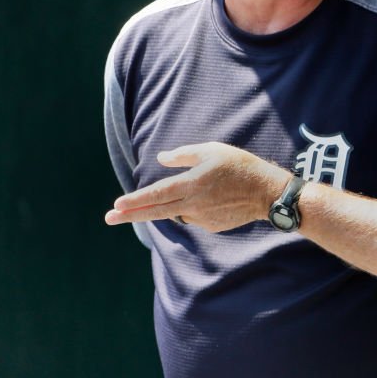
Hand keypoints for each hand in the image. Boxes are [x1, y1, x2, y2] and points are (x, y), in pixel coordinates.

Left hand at [105, 142, 287, 232]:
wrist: (267, 193)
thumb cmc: (241, 166)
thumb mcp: (212, 151)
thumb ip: (184, 155)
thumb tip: (161, 159)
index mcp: (191, 184)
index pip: (156, 194)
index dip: (134, 200)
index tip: (116, 205)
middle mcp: (192, 205)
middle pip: (155, 212)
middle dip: (130, 215)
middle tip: (109, 218)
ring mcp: (201, 218)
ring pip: (177, 212)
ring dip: (174, 205)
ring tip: (205, 190)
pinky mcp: (211, 226)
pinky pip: (195, 217)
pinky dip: (196, 208)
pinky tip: (216, 199)